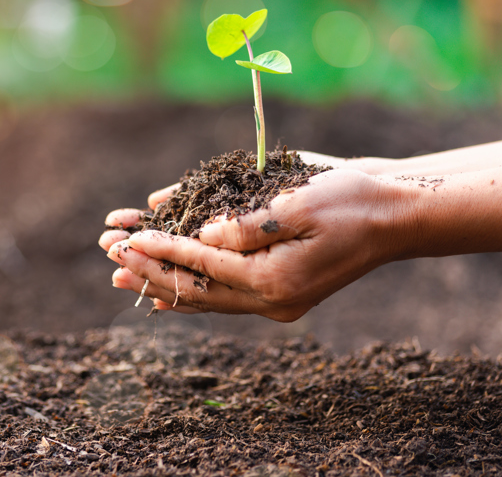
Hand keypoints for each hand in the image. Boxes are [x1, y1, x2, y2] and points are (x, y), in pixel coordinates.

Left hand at [102, 169, 402, 320]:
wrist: (393, 215)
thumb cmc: (351, 201)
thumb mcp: (300, 204)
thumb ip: (246, 226)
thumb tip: (201, 238)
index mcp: (274, 282)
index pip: (203, 268)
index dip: (162, 251)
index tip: (127, 241)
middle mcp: (269, 299)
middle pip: (195, 289)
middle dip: (149, 271)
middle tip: (108, 258)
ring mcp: (272, 297)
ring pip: (204, 294)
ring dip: (160, 280)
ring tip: (117, 274)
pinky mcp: (274, 285)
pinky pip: (222, 289)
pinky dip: (190, 284)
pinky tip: (160, 287)